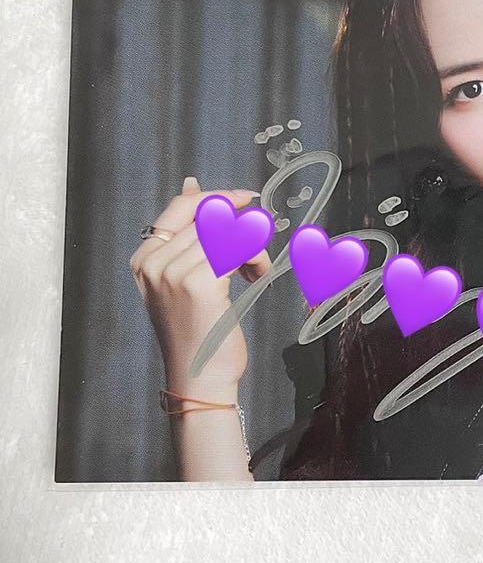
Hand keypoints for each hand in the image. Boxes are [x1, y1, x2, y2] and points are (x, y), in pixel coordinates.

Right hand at [130, 176, 271, 396]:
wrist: (198, 378)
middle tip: (259, 242)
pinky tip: (257, 276)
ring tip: (256, 269)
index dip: (218, 197)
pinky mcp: (198, 283)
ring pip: (227, 231)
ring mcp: (172, 272)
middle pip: (210, 216)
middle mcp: (153, 262)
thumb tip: (190, 184)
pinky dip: (255, 257)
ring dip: (253, 245)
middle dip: (243, 226)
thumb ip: (188, 235)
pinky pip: (237, 249)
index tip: (245, 199)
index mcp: (144, 258)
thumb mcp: (183, 279)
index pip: (182, 206)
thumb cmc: (198, 331)